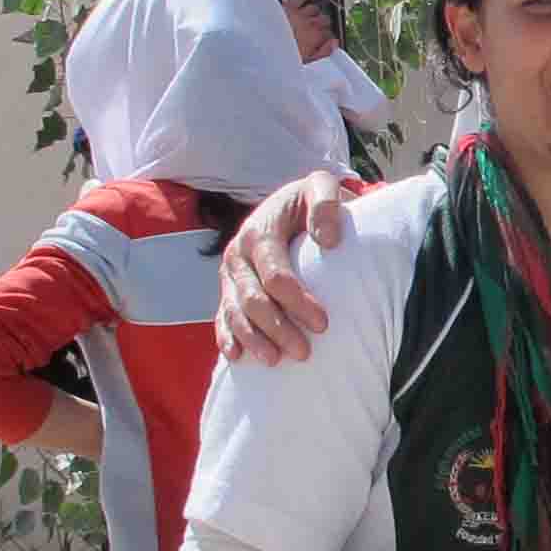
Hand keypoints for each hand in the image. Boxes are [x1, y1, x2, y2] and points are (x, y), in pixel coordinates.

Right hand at [214, 172, 362, 363]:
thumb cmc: (309, 200)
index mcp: (258, 232)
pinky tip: (237, 358)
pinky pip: (221, 316)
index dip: (297, 302)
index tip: (323, 323)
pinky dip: (227, 338)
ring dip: (253, 340)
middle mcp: (237, 254)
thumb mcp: (320, 188)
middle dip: (277, 328)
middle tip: (304, 352)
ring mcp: (229, 274)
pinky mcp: (228, 289)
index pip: (275, 275)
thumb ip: (326, 205)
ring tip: (275, 361)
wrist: (289, 204)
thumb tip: (328, 240)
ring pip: (235, 313)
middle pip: (253, 300)